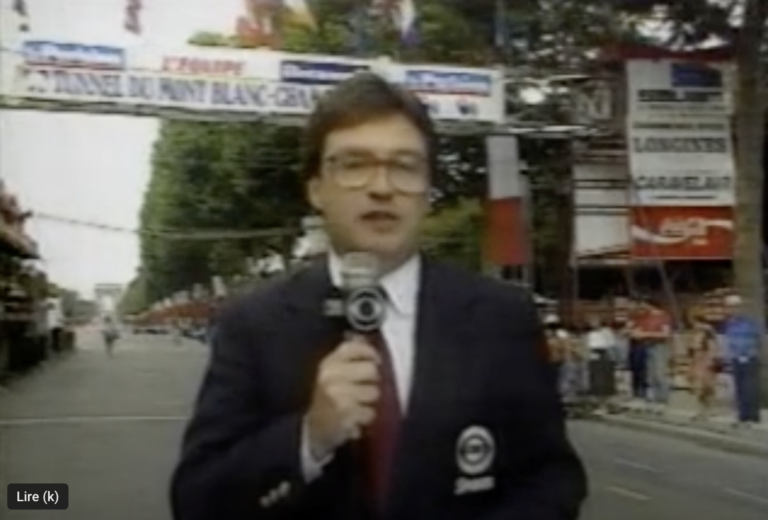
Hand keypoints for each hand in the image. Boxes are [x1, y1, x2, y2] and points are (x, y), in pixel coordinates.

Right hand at [304, 334, 380, 459]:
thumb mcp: (329, 374)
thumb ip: (346, 356)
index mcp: (327, 364)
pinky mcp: (346, 415)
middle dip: (371, 382)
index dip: (370, 352)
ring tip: (356, 405)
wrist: (309, 431)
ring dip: (369, 402)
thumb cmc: (323, 400)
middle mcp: (332, 377)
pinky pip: (370, 412)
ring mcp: (339, 396)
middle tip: (363, 389)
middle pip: (371, 370)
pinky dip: (365, 418)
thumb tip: (364, 338)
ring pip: (374, 393)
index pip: (354, 347)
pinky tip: (354, 418)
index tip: (376, 360)